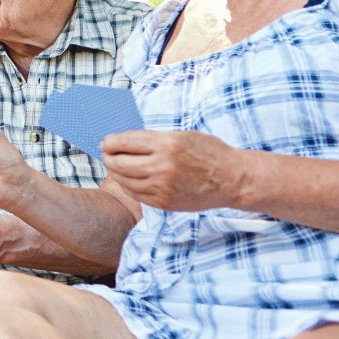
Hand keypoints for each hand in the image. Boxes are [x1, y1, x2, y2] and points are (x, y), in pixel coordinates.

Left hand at [102, 129, 243, 211]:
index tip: (105, 142)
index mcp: (165, 144)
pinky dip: (128, 186)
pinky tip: (129, 180)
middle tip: (107, 154)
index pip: (124, 142)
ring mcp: (163, 186)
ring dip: (115, 172)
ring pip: (124, 180)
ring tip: (116, 166)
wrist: (233, 179)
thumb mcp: (181, 136)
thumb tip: (124, 142)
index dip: (110, 142)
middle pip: (119, 162)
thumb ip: (153, 139)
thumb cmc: (208, 153)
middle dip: (109, 157)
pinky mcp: (165, 202)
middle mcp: (162, 165)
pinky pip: (136, 194)